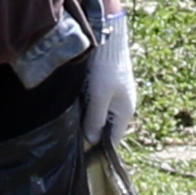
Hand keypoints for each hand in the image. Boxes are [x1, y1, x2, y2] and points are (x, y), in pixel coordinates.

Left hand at [80, 5, 137, 150]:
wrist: (109, 39)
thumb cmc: (105, 68)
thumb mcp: (98, 96)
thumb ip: (95, 119)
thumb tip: (91, 141)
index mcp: (124, 112)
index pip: (113, 140)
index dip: (98, 149)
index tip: (80, 155)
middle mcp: (122, 106)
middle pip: (106, 129)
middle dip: (91, 134)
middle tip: (71, 140)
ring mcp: (116, 96)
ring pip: (101, 116)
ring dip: (88, 120)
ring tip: (72, 124)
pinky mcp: (108, 86)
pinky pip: (98, 104)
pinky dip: (88, 108)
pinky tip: (76, 107)